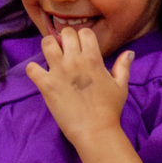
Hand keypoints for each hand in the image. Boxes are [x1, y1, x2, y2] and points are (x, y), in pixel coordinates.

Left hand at [27, 28, 142, 162]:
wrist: (95, 131)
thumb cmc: (110, 109)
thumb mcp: (121, 86)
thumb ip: (123, 66)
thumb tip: (129, 52)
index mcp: (93, 58)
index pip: (84, 32)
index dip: (83, 37)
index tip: (82, 46)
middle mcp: (74, 60)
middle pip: (65, 33)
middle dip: (66, 38)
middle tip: (66, 50)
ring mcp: (58, 71)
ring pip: (47, 44)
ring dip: (49, 47)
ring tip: (52, 56)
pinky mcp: (46, 85)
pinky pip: (32, 68)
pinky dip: (33, 69)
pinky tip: (40, 74)